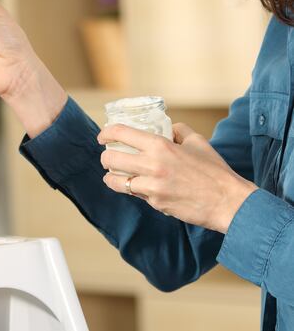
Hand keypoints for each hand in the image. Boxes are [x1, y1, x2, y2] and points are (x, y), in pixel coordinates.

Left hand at [98, 123, 257, 232]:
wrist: (228, 201)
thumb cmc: (214, 171)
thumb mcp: (198, 142)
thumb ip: (178, 131)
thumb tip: (168, 127)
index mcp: (160, 145)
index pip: (121, 133)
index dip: (106, 133)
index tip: (102, 136)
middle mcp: (152, 165)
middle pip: (110, 158)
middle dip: (105, 157)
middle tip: (109, 158)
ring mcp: (151, 186)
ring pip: (115, 180)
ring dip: (111, 177)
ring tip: (114, 175)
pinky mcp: (155, 203)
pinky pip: (135, 194)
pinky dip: (134, 190)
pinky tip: (138, 187)